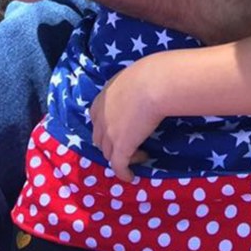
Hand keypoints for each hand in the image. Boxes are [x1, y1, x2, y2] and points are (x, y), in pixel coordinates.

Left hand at [90, 57, 167, 181]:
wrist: (154, 83)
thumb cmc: (149, 74)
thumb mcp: (132, 77)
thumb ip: (129, 89)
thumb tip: (141, 89)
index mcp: (103, 98)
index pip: (97, 118)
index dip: (106, 127)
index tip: (120, 128)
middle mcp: (101, 117)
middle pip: (100, 138)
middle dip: (111, 144)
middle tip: (129, 143)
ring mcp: (109, 133)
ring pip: (108, 153)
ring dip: (122, 156)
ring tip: (140, 154)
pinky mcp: (121, 147)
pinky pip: (118, 165)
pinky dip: (123, 173)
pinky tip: (131, 176)